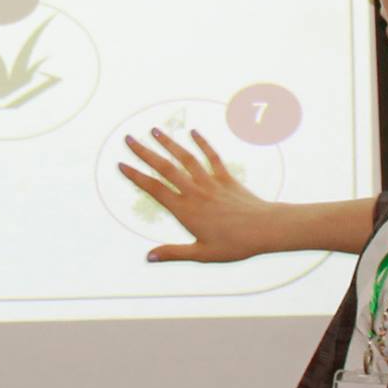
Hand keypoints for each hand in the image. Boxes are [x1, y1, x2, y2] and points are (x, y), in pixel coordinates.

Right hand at [118, 127, 276, 262]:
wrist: (266, 229)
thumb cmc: (235, 244)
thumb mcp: (202, 254)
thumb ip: (173, 253)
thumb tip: (148, 257)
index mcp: (185, 210)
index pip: (154, 189)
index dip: (136, 176)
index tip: (121, 164)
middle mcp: (195, 192)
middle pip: (165, 168)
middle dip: (145, 152)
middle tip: (129, 139)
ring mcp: (210, 183)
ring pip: (185, 158)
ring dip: (169, 143)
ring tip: (154, 130)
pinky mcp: (226, 179)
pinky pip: (212, 157)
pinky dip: (202, 143)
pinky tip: (193, 132)